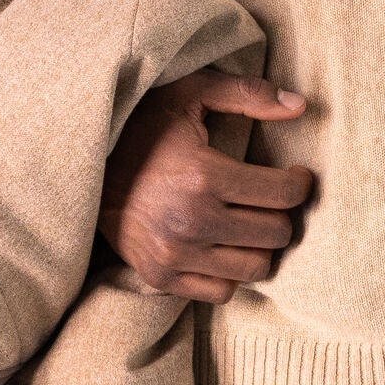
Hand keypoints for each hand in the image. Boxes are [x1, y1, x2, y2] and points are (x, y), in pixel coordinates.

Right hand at [97, 70, 313, 302]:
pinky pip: (222, 292)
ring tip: (251, 222)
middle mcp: (191, 221)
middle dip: (282, 213)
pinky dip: (231, 272)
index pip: (284, 194)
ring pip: (255, 268)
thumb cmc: (143, 126)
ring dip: (260, 245)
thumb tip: (301, 106)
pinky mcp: (160, 277)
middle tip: (271, 198)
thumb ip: (247, 94)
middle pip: (276, 234)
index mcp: (203, 175)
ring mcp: (174, 255)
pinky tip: (223, 245)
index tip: (296, 176)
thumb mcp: (190, 92)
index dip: (300, 183)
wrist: (83, 166)